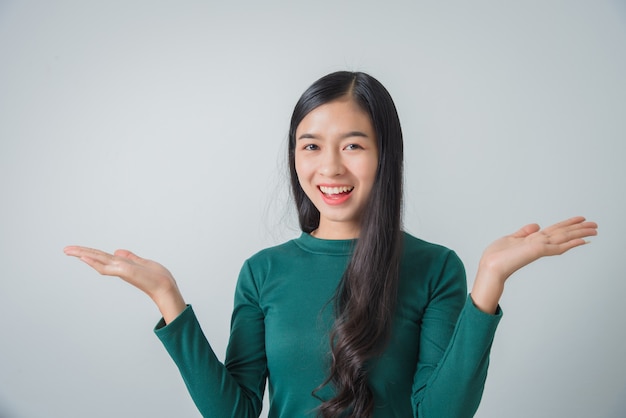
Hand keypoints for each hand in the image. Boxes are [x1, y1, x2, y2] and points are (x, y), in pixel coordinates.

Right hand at [64, 246, 186, 322]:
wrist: (166, 287)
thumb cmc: (157, 278)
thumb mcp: (143, 263)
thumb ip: (130, 257)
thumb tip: (117, 251)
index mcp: (122, 265)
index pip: (102, 256)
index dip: (90, 252)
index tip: (77, 250)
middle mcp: (119, 267)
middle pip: (96, 257)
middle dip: (81, 253)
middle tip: (65, 249)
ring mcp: (121, 270)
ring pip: (98, 261)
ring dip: (83, 254)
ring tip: (69, 251)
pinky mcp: (125, 272)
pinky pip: (107, 267)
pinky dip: (95, 262)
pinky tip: (85, 257)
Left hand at [471, 216, 597, 312]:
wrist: (491, 267)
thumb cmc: (497, 256)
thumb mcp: (511, 238)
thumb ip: (524, 232)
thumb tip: (536, 225)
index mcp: (533, 240)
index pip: (554, 230)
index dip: (567, 224)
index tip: (580, 220)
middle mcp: (539, 243)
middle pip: (563, 233)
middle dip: (579, 228)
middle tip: (595, 225)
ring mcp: (540, 247)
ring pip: (564, 237)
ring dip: (580, 233)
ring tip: (595, 229)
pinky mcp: (538, 251)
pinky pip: (558, 246)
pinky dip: (571, 243)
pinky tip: (582, 241)